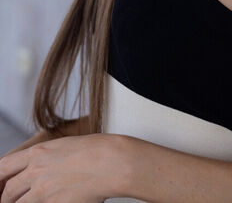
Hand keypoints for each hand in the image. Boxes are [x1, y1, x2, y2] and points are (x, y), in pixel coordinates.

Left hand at [0, 133, 128, 202]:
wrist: (109, 161)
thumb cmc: (94, 150)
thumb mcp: (64, 146)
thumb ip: (46, 158)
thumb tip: (36, 169)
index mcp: (38, 152)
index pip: (4, 167)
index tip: (0, 187)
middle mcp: (36, 170)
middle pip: (8, 190)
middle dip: (5, 200)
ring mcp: (43, 189)